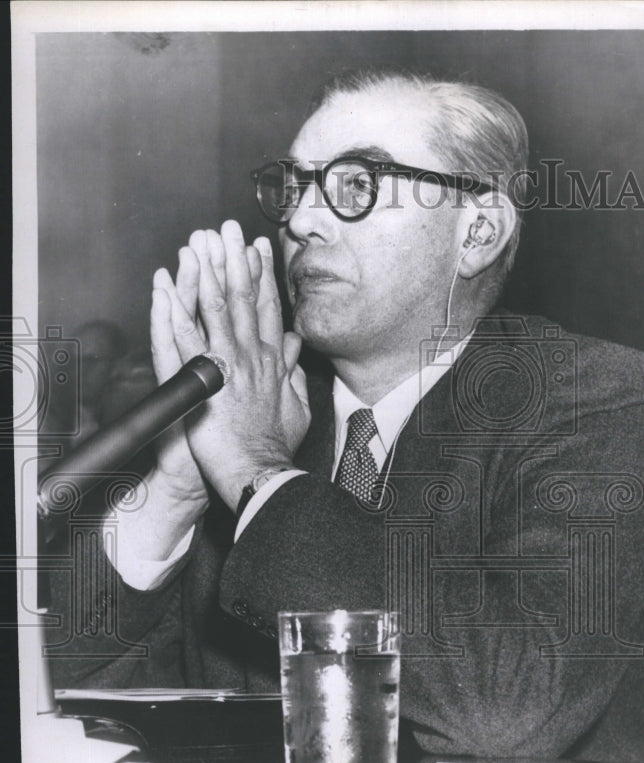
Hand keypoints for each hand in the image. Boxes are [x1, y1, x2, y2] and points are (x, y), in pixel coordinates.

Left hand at [153, 220, 310, 510]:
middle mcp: (251, 356)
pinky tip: (165, 287)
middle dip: (234, 260)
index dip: (262, 276)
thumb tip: (294, 347)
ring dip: (206, 273)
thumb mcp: (297, 407)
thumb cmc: (276, 447)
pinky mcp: (201, 382)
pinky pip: (182, 339)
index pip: (268, 309)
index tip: (257, 248)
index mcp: (272, 362)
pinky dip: (172, 311)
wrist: (260, 473)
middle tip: (225, 228)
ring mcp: (225, 366)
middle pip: (242, 299)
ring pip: (215, 310)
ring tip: (198, 243)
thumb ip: (294, 373)